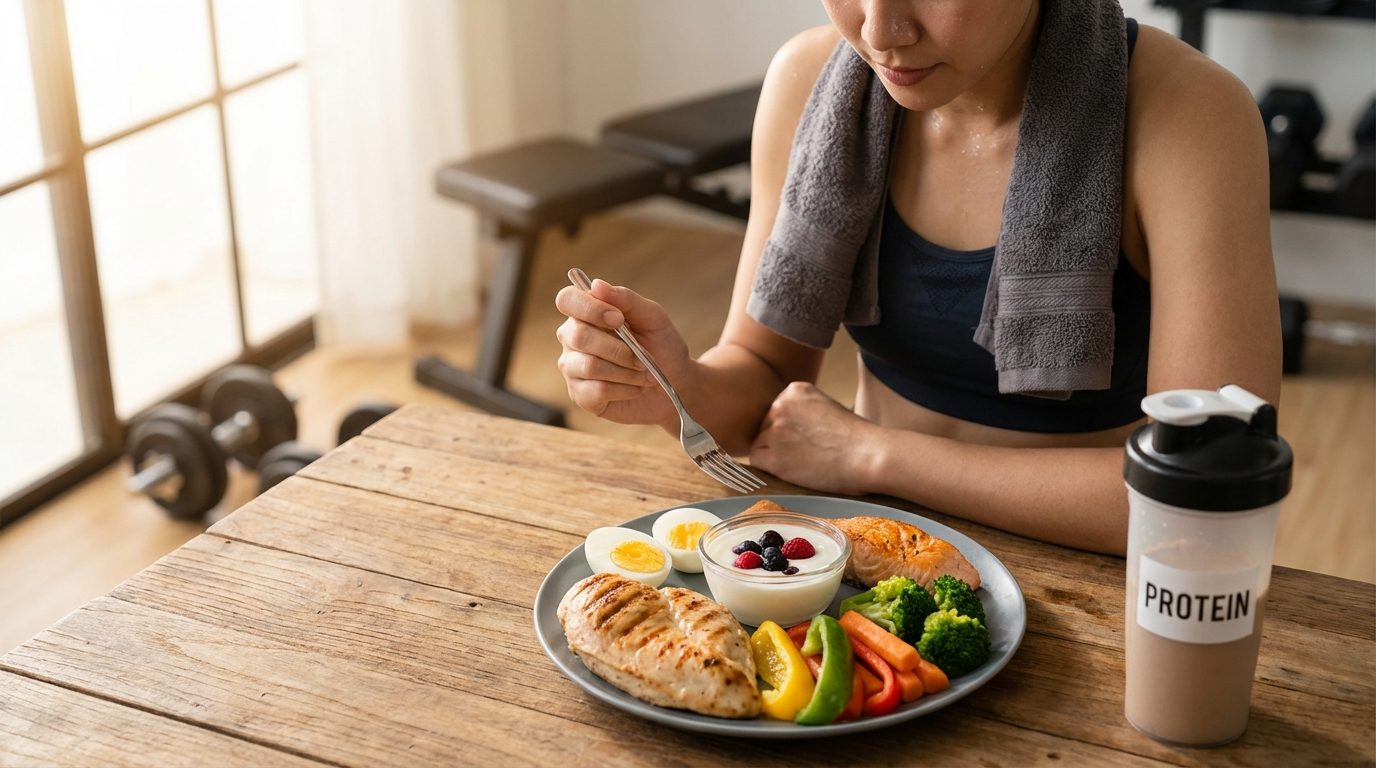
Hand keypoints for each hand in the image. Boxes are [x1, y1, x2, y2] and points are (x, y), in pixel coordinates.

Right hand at [554, 278, 690, 426]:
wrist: (675, 383)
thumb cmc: (662, 347)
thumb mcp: (653, 317)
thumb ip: (626, 299)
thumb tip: (596, 285)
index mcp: (586, 314)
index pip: (567, 300)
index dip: (590, 308)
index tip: (619, 319)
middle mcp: (572, 339)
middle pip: (579, 336)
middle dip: (619, 348)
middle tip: (642, 356)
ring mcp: (573, 368)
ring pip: (590, 366)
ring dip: (626, 371)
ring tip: (644, 374)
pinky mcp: (581, 395)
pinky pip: (596, 390)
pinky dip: (625, 389)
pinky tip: (635, 388)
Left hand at [749, 382, 885, 495]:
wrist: (868, 455)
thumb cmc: (856, 440)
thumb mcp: (827, 409)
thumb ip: (803, 412)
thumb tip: (785, 430)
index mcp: (795, 390)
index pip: (775, 411)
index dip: (790, 430)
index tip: (809, 439)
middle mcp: (780, 404)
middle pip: (764, 427)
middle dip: (780, 441)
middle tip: (807, 454)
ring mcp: (774, 429)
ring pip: (760, 444)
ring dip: (775, 456)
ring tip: (804, 463)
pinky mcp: (773, 455)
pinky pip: (757, 461)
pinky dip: (771, 469)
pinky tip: (794, 471)